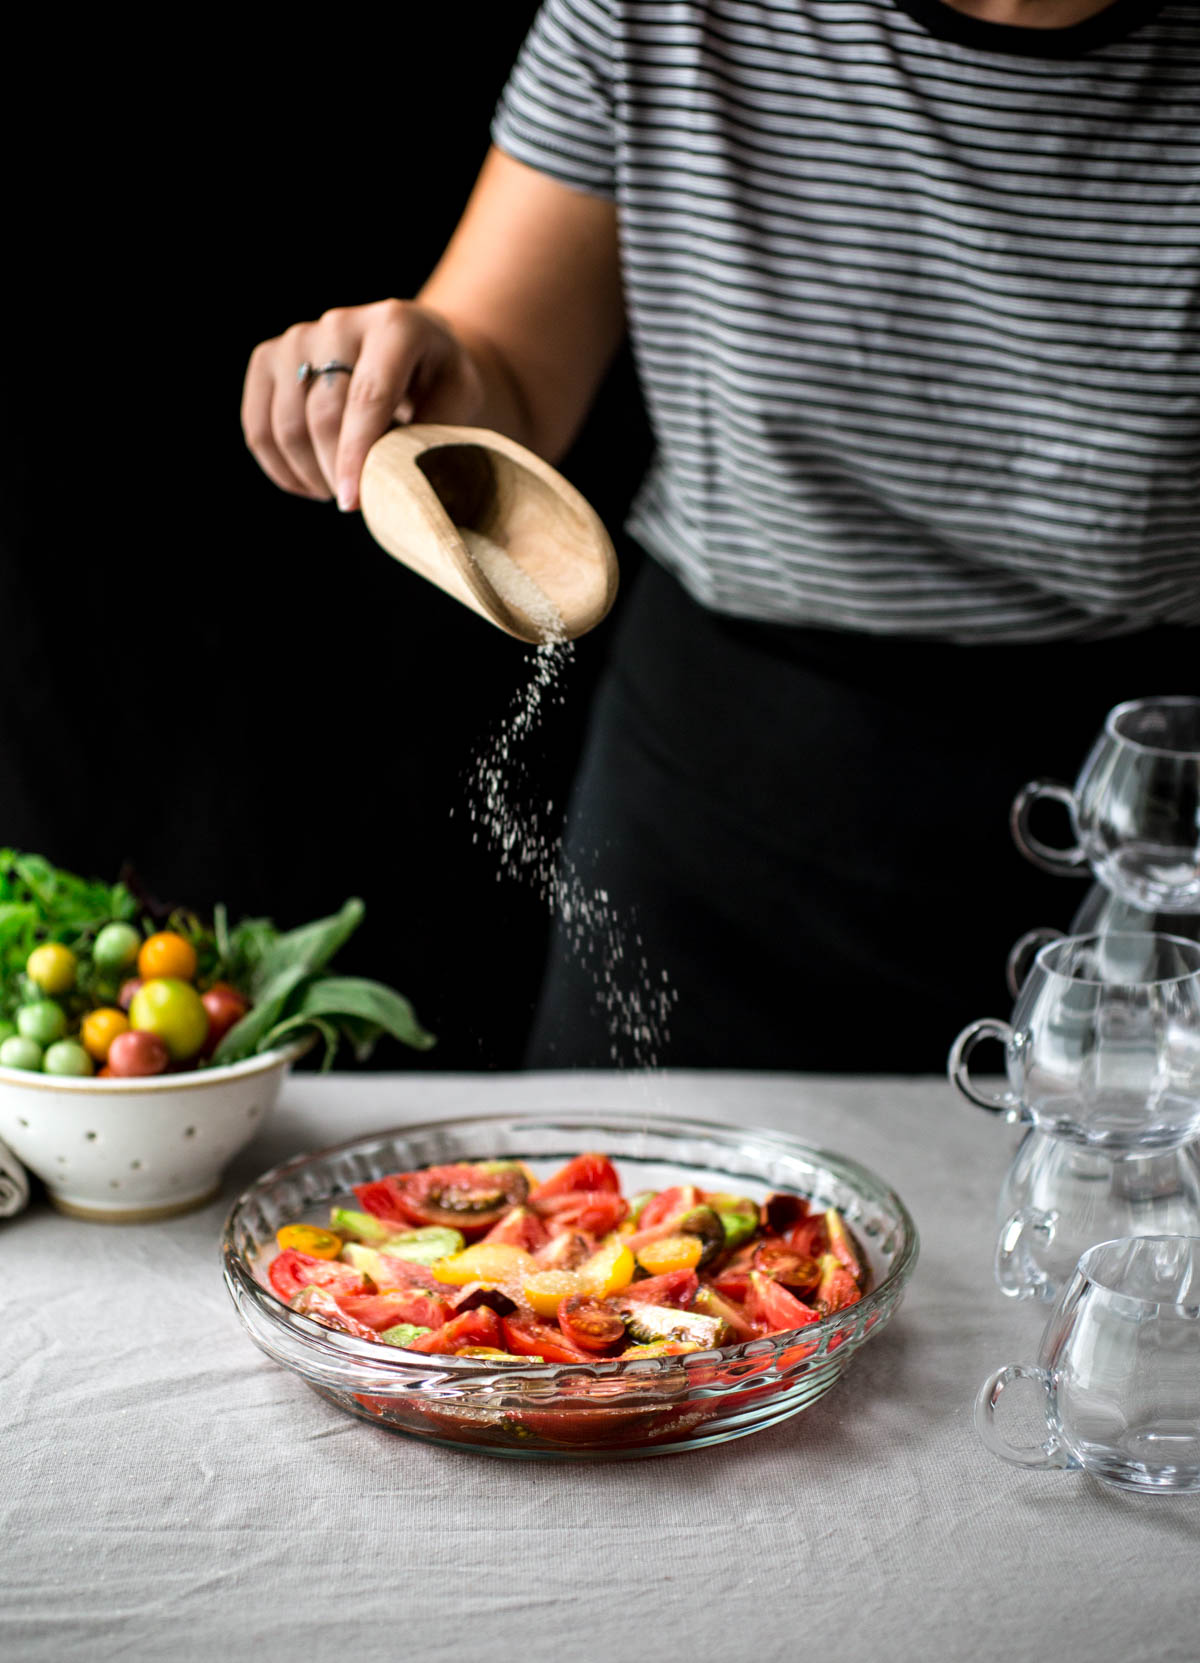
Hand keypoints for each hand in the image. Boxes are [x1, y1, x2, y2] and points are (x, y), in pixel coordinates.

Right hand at [241, 298, 483, 511]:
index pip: (368, 397)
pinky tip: (308, 483)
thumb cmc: (440, 380)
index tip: (353, 502)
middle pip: (322, 414)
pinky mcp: (268, 358)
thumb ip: (431, 431)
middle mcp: (339, 323)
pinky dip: (280, 467)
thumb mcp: (459, 399)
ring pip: (286, 425)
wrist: (411, 347)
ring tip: (337, 491)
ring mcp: (298, 338)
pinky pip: (258, 426)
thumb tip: (394, 478)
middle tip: (355, 504)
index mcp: (394, 326)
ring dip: (308, 474)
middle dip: (334, 471)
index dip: (357, 455)